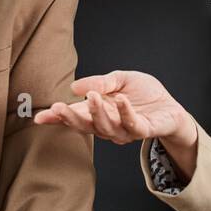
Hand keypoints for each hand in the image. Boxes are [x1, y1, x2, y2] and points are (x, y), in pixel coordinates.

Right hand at [33, 70, 195, 147]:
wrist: (170, 106)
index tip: (40, 118)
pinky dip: (125, 112)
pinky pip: (132, 124)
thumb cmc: (143, 94)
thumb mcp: (119, 79)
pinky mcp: (143, 130)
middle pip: (85, 125)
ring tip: (92, 95)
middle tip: (58, 107)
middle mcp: (108, 125)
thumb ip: (100, 82)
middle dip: (71, 118)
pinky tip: (119, 99)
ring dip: (97, 112)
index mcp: (98, 113)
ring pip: (106, 127)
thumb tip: (76, 87)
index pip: (74, 117)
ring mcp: (124, 131)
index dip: (57, 118)